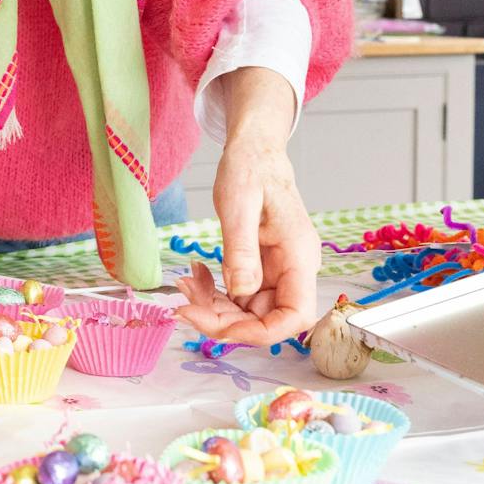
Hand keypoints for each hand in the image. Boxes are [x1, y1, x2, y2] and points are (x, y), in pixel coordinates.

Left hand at [182, 65, 316, 343]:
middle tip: (185, 309)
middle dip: (225, 322)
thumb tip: (239, 294)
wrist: (254, 149)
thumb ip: (241, 251)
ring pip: (248, 311)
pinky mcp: (261, 268)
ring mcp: (278, 270)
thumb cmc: (251, 167)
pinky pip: (238, 294)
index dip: (262, 333)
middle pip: (266, 319)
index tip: (221, 327)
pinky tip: (195, 275)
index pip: (295, 316)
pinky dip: (213, 292)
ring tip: (185, 286)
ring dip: (213, 308)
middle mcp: (294, 269)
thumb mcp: (239, 206)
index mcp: (299, 256)